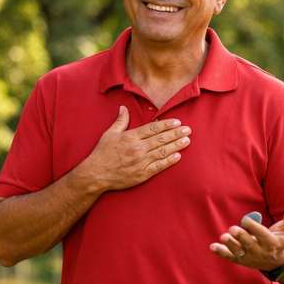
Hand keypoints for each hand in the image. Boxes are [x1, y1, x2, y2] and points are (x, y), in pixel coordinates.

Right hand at [75, 107, 189, 191]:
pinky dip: (169, 161)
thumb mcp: (109, 134)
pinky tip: (178, 156)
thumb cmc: (102, 154)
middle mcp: (137, 148)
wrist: (95, 174)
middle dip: (176, 133)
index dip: (166, 125)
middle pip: (161, 139)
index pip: (153, 128)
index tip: (177, 122)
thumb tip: (124, 108)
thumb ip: (120, 121)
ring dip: (176, 145)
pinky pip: (159, 166)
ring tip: (187, 140)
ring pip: (162, 151)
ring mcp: (140, 161)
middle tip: (188, 130)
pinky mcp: (142, 174)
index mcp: (130, 136)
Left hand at [210, 204, 283, 271]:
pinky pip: (230, 258)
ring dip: (230, 245)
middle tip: (233, 229)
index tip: (246, 219)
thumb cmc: (282, 240)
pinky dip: (221, 253)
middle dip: (241, 237)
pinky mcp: (242, 260)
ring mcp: (250, 258)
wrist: (279, 261)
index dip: (254, 228)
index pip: (262, 236)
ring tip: (224, 236)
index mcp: (272, 243)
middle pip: (250, 245)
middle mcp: (261, 252)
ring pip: (239, 252)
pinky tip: (212, 246)